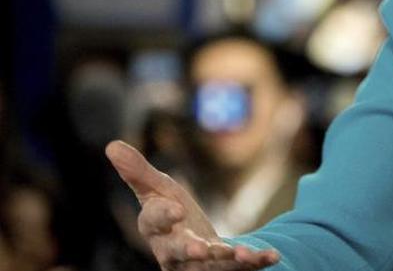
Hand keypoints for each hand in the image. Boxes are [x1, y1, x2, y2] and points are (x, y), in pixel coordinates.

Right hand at [105, 141, 280, 269]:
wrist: (197, 248)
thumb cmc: (171, 214)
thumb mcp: (158, 191)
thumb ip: (138, 173)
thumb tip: (110, 145)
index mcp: (155, 229)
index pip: (153, 223)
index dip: (163, 216)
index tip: (176, 209)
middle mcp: (173, 251)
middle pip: (177, 253)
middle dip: (189, 250)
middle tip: (200, 249)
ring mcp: (198, 266)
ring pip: (211, 266)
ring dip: (228, 259)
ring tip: (243, 253)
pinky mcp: (223, 270)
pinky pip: (240, 269)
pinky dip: (256, 261)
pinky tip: (273, 255)